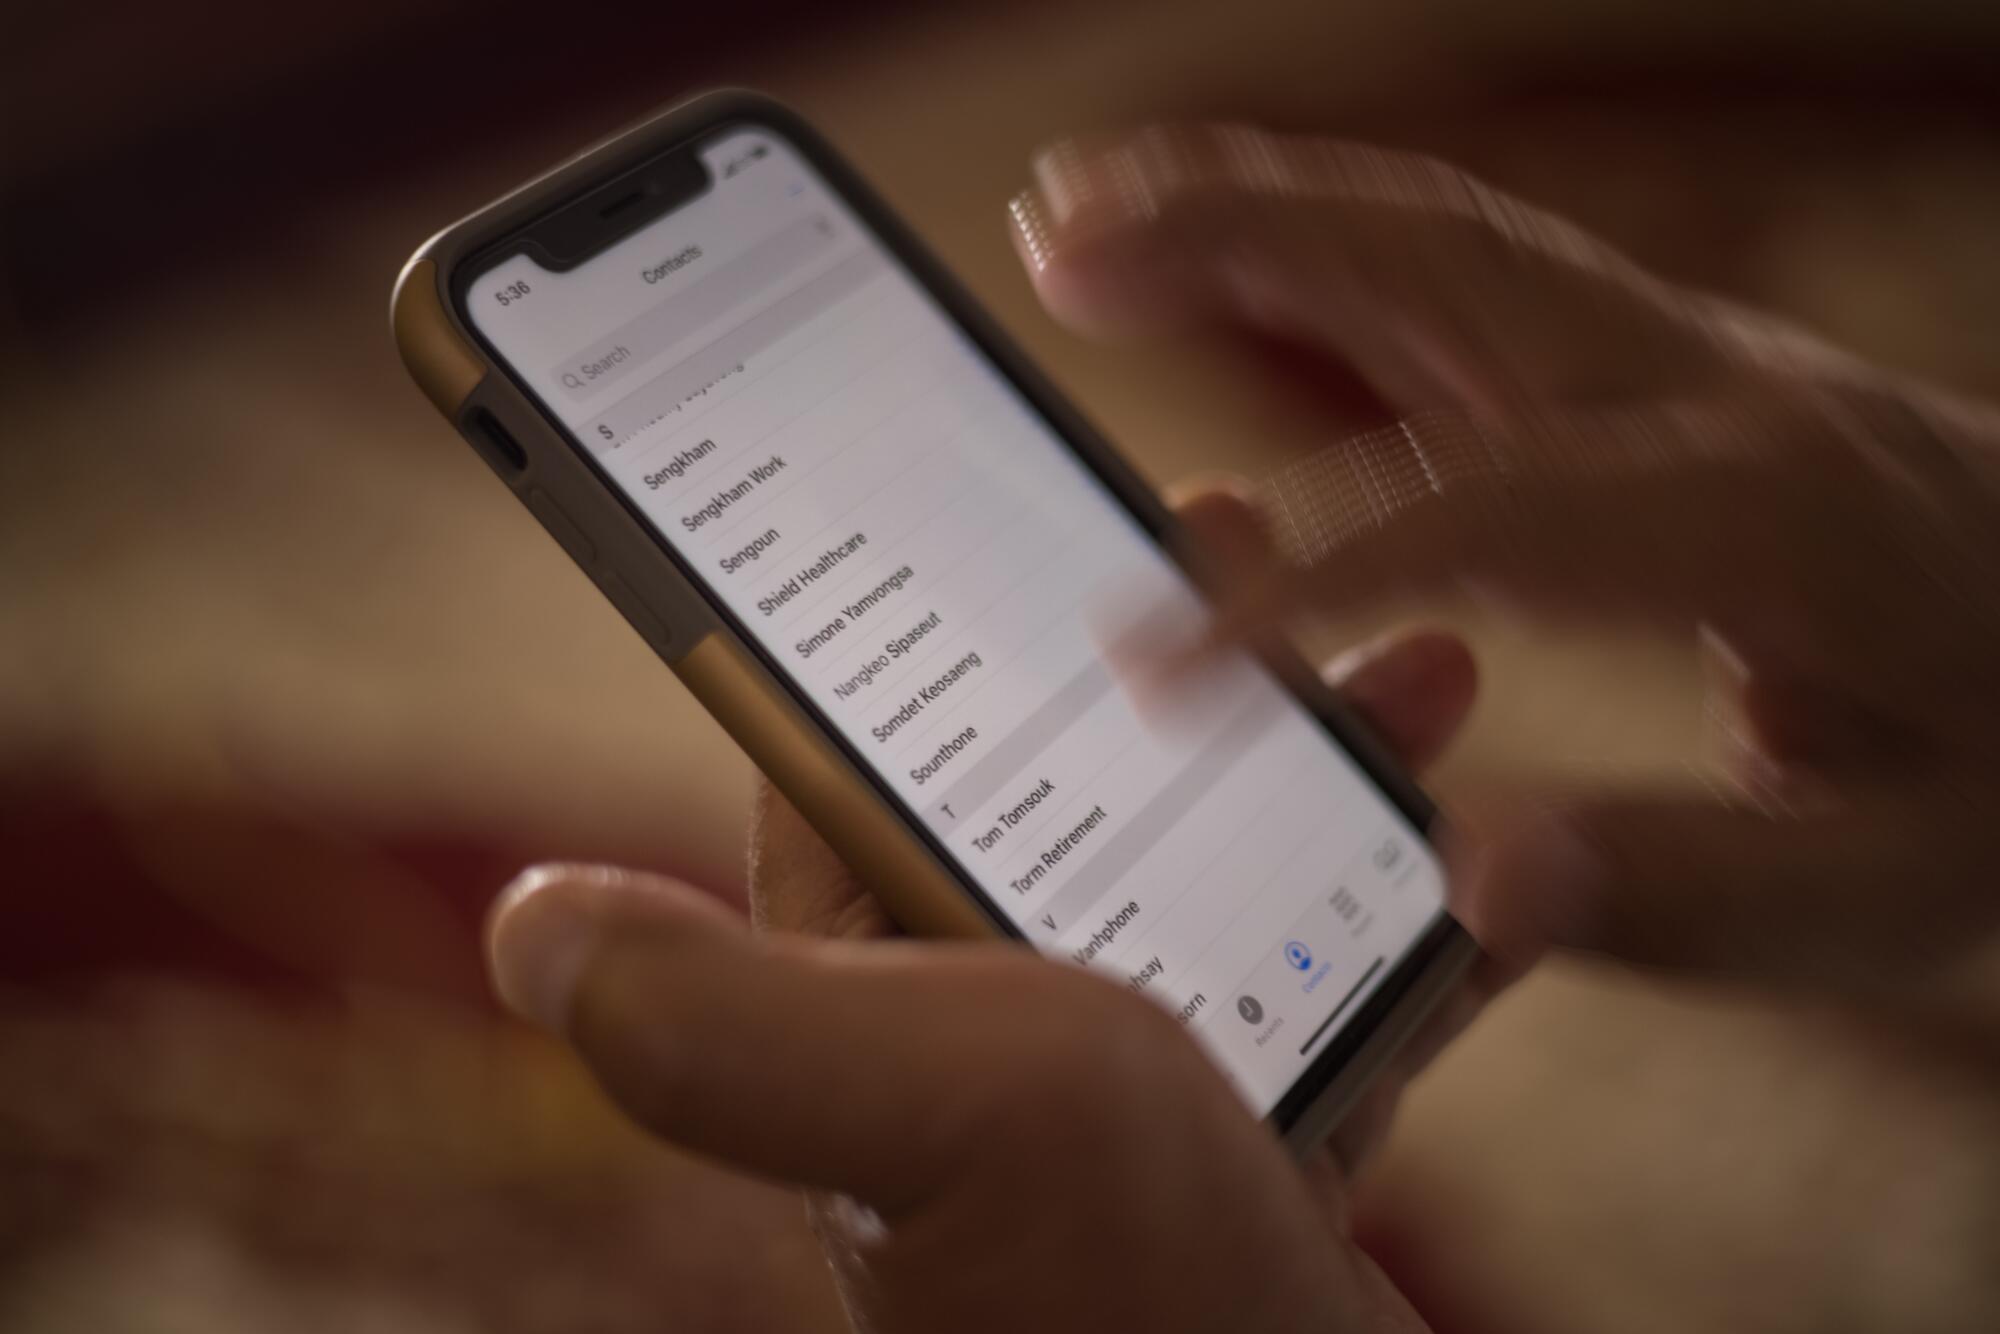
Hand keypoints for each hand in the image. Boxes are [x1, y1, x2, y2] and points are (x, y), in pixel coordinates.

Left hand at [484, 594, 1493, 1333]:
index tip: (1035, 500)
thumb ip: (728, 1014)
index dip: (937, 624)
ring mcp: (1119, 1100)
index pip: (862, 766)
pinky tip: (1486, 854)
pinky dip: (1402, 906)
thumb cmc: (1122, 1293)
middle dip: (1155, 659)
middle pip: (1055, 791)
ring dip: (1303, 757)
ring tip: (1414, 673)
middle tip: (1244, 542)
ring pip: (1207, 865)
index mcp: (870, 1009)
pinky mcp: (1248, 1146)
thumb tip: (531, 932)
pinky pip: (1329, 977)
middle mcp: (972, 1051)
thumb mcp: (921, 1106)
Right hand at [1011, 125, 1999, 995]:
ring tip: (1084, 205)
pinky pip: (1466, 260)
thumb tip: (1477, 876)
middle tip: (1056, 243)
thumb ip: (1690, 893)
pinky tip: (1224, 241)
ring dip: (1255, 202)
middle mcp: (1706, 389)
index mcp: (1757, 515)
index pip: (1475, 515)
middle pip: (1443, 267)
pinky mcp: (1660, 354)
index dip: (1296, 577)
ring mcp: (1683, 349)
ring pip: (1438, 233)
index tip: (1150, 660)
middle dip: (1234, 242)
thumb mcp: (1899, 887)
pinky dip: (1326, 230)